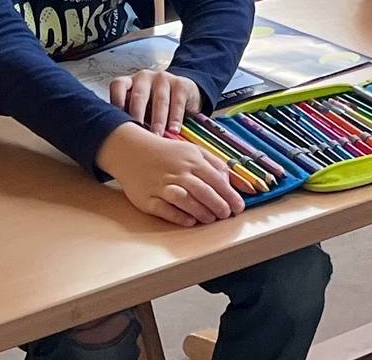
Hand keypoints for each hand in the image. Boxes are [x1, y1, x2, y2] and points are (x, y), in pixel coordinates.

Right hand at [97, 121, 243, 226]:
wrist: (132, 151)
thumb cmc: (167, 154)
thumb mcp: (192, 151)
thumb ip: (213, 163)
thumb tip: (229, 180)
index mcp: (192, 160)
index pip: (216, 179)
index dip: (229, 195)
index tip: (239, 207)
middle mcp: (177, 172)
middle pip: (202, 190)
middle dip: (218, 205)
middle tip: (226, 215)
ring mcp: (161, 185)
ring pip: (184, 199)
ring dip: (201, 211)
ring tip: (210, 219)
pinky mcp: (146, 198)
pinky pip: (164, 209)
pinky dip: (178, 216)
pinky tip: (190, 221)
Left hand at [107, 68, 203, 136]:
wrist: (184, 96)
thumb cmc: (153, 107)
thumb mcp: (139, 109)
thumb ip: (129, 116)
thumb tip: (118, 138)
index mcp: (129, 82)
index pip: (118, 85)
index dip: (116, 101)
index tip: (117, 119)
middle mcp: (144, 77)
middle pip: (139, 96)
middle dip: (138, 116)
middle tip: (138, 134)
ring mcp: (163, 78)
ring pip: (160, 101)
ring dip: (158, 121)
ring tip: (157, 135)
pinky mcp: (181, 84)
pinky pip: (177, 102)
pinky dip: (175, 118)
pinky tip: (174, 130)